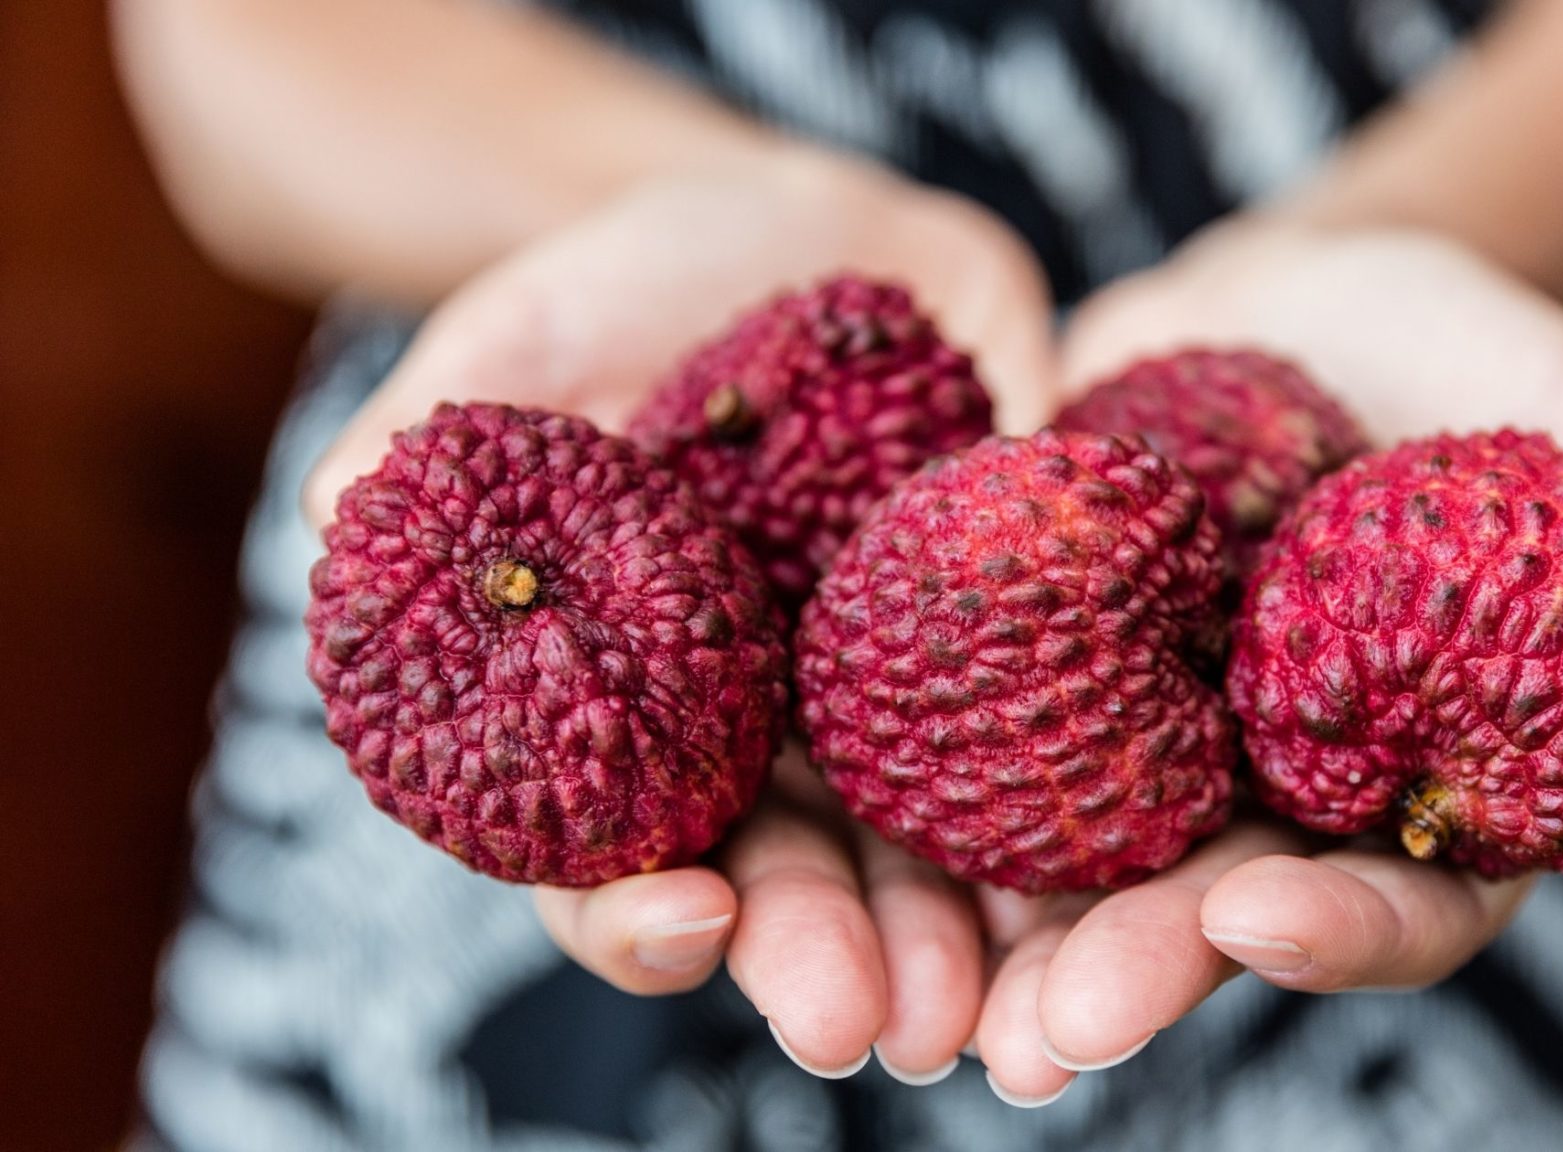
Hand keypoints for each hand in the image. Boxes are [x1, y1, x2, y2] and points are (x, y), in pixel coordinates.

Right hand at [302, 149, 1063, 1083]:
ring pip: (921, 859)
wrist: (822, 238)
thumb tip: (333, 512)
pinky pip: (1052, 755)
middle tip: (868, 1025)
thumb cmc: (644, 280)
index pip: (598, 849)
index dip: (627, 901)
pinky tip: (1123, 880)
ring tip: (1003, 1009)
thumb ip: (442, 425)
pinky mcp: (1007, 655)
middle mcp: (753, 740)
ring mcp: (883, 710)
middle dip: (820, 958)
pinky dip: (1083, 826)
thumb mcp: (533, 328)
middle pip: (779, 884)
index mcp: (617, 706)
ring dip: (961, 942)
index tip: (682, 914)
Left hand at [970, 220, 1562, 1102]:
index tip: (1270, 920)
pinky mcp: (1050, 688)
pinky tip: (860, 871)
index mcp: (1430, 776)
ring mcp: (1164, 751)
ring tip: (951, 1010)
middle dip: (1148, 971)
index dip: (1351, 923)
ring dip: (1019, 948)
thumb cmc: (1456, 348)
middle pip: (1227, 916)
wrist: (1284, 291)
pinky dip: (928, 823)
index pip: (1414, 892)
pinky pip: (981, 765)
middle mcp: (1289, 795)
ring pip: (1090, 876)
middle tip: (1060, 1027)